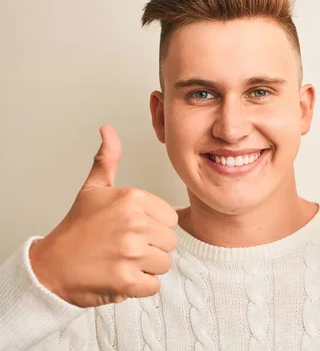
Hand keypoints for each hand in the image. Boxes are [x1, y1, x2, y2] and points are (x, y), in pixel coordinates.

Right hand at [29, 125, 178, 307]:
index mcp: (133, 198)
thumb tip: (108, 129)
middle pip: (170, 242)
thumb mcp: (93, 189)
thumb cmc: (77, 229)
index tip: (130, 229)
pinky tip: (120, 277)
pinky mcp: (127, 280)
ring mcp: (131, 252)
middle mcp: (134, 223)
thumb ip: (107, 159)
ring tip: (121, 261)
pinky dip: (139, 287)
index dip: (153, 227)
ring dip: (145, 268)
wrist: (51, 266)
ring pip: (164, 264)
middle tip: (123, 247)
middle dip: (151, 248)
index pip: (171, 219)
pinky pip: (154, 286)